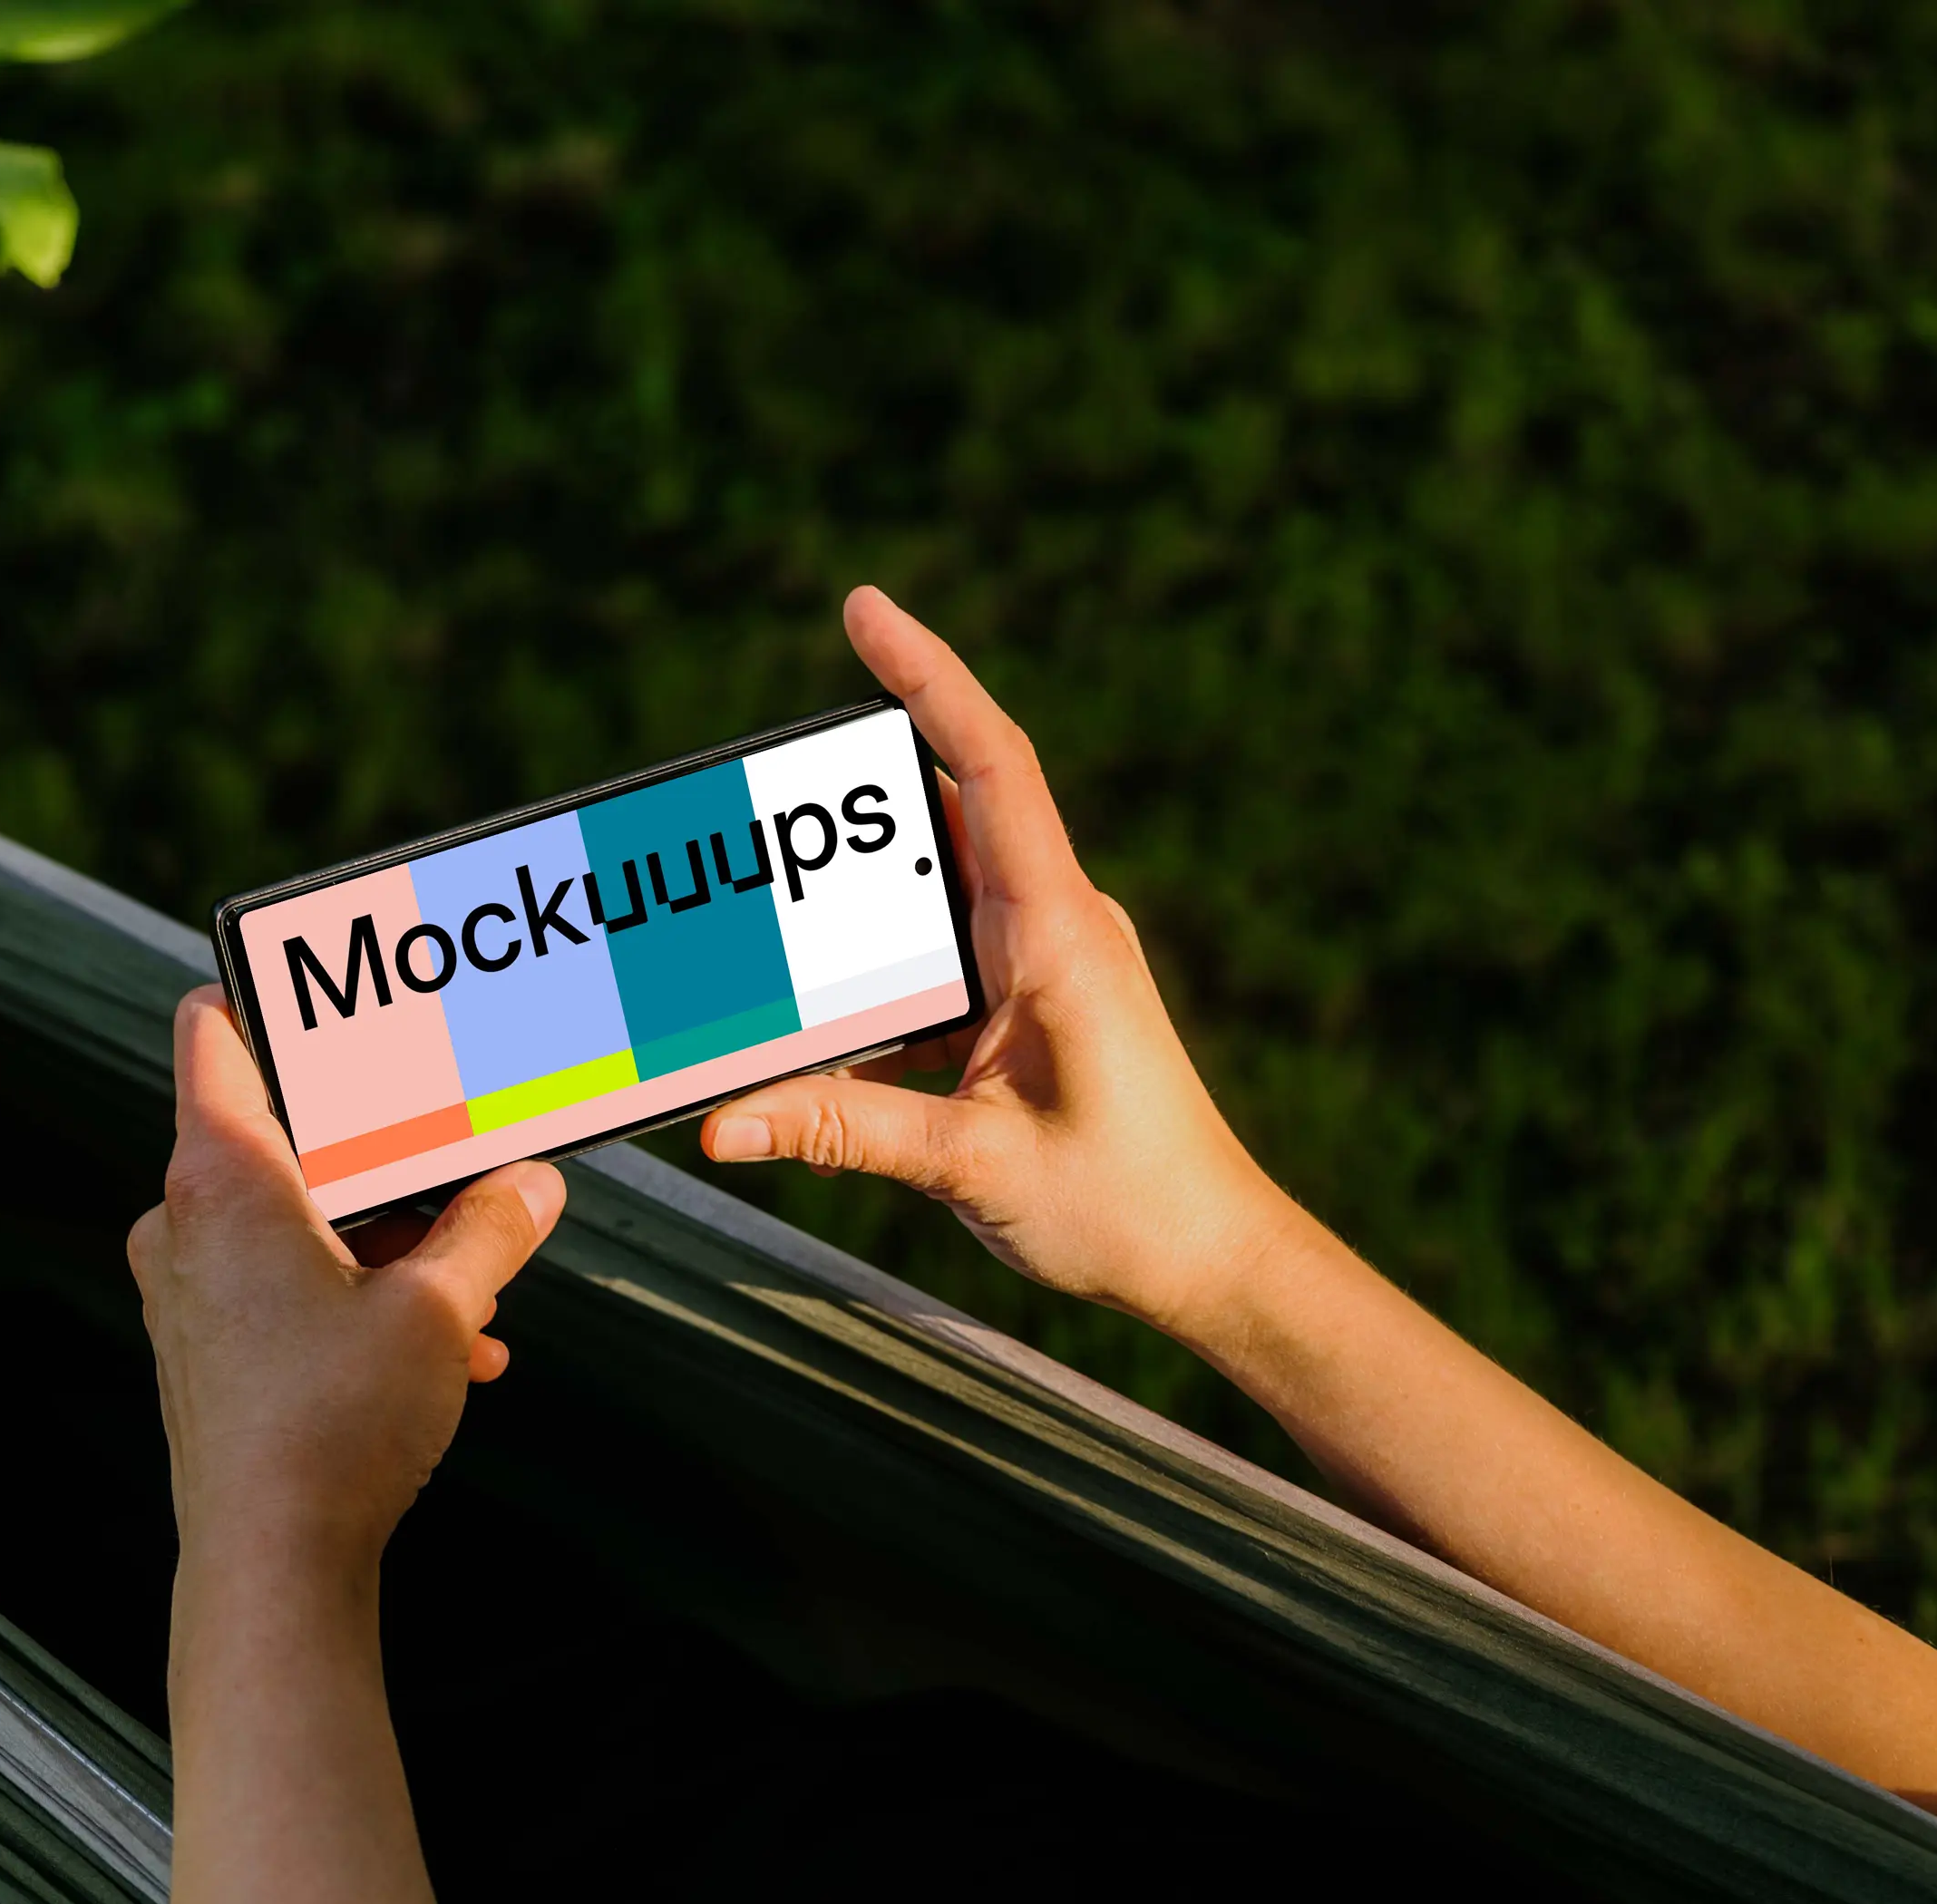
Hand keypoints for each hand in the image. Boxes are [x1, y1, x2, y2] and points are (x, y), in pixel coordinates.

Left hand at [129, 987, 567, 1576]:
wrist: (270, 1566)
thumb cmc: (334, 1428)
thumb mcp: (440, 1310)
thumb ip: (493, 1227)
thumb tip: (533, 1184)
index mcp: (222, 1176)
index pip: (212, 1030)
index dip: (270, 992)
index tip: (341, 989)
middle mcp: (184, 1223)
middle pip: (286, 1132)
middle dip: (389, 1150)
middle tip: (467, 1150)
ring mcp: (187, 1290)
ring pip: (300, 1220)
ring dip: (393, 1239)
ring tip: (480, 1278)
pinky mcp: (206, 1350)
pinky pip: (288, 1288)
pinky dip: (363, 1298)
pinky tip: (452, 1348)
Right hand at [702, 588, 1281, 1337]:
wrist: (1213, 1261)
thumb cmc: (1126, 1209)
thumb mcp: (972, 1167)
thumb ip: (843, 1133)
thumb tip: (724, 1127)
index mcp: (1060, 932)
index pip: (993, 764)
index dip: (929, 676)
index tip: (864, 609)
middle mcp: (1057, 925)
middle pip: (942, 814)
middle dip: (844, 807)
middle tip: (751, 813)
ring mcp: (1047, 961)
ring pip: (928, 897)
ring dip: (850, 911)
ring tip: (765, 924)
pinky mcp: (1032, 1005)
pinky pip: (936, 965)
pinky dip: (873, 990)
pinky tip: (817, 1043)